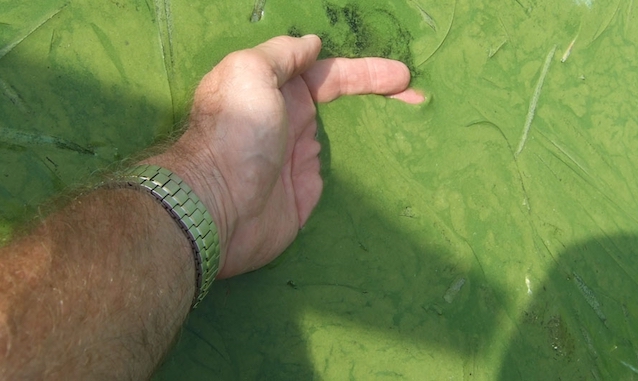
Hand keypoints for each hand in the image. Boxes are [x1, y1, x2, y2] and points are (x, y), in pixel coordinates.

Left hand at [148, 35, 422, 277]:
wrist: (217, 207)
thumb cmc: (236, 133)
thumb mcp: (249, 73)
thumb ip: (282, 54)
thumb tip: (311, 44)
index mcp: (278, 90)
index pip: (331, 74)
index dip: (367, 72)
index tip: (403, 77)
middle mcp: (290, 121)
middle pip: (343, 103)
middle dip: (380, 98)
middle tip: (419, 99)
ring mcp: (299, 159)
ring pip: (344, 137)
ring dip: (374, 131)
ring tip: (412, 129)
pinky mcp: (305, 194)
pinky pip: (340, 174)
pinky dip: (363, 169)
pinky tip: (387, 166)